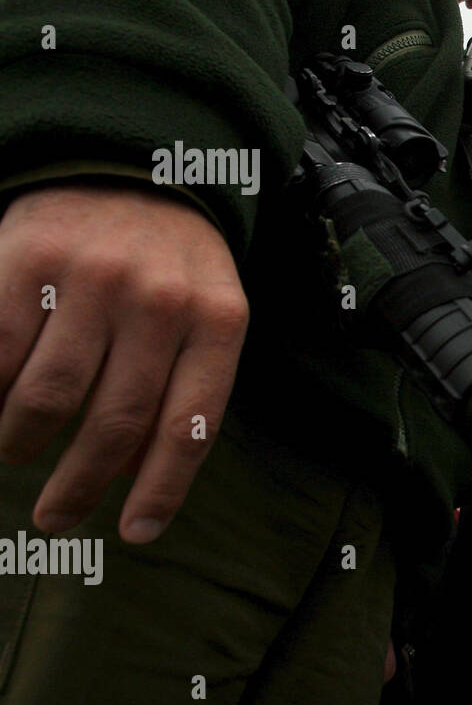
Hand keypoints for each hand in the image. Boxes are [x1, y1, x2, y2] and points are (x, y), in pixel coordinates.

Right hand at [0, 184, 247, 542]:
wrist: (133, 170)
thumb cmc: (173, 268)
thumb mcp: (207, 319)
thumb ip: (184, 391)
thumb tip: (135, 484)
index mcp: (219, 320)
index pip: (190, 426)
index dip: (162, 490)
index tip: (136, 535)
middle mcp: (161, 299)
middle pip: (113, 423)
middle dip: (78, 486)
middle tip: (57, 518)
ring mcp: (94, 277)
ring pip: (47, 397)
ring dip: (23, 443)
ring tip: (18, 452)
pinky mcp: (30, 258)